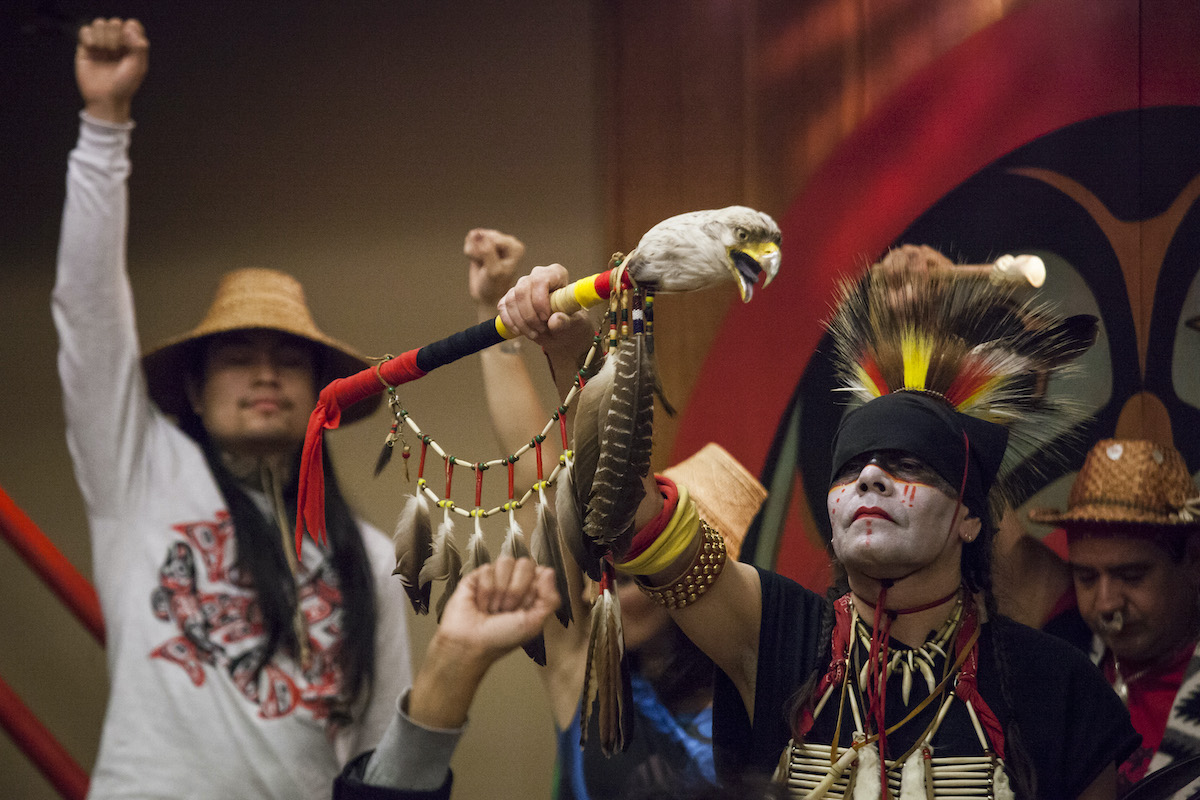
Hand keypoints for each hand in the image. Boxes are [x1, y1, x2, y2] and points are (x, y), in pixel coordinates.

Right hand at [76, 18, 148, 122]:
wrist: (105, 98)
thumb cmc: (124, 85)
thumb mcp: (138, 67)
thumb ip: (139, 46)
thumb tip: (128, 27)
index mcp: (132, 46)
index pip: (132, 24)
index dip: (130, 31)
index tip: (129, 45)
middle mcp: (117, 43)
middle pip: (115, 22)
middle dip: (115, 36)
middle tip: (115, 53)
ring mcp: (101, 44)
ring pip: (100, 23)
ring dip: (102, 37)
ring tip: (104, 53)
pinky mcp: (86, 47)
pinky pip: (85, 30)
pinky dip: (89, 37)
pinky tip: (92, 48)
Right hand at [438, 556, 558, 660]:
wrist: (471, 644)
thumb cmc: (501, 639)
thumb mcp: (534, 624)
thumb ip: (550, 599)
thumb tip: (549, 571)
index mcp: (532, 591)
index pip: (542, 571)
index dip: (534, 589)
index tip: (525, 608)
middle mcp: (515, 581)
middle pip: (525, 564)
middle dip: (516, 590)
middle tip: (506, 610)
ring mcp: (496, 576)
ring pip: (506, 562)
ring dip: (499, 591)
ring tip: (492, 607)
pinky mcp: (477, 575)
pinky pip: (487, 569)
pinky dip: (484, 591)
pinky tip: (480, 604)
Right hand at [465, 229, 526, 311]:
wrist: (487, 296)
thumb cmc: (494, 285)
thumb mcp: (493, 272)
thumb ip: (487, 251)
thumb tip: (477, 233)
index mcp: (515, 247)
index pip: (493, 241)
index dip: (486, 255)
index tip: (491, 269)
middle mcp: (507, 241)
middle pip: (483, 237)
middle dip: (478, 253)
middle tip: (485, 268)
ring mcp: (494, 240)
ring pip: (474, 237)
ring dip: (473, 252)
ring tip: (482, 265)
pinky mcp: (483, 242)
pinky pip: (469, 239)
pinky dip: (469, 251)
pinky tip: (477, 261)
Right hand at [495, 263, 574, 342]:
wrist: (562, 329)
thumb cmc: (570, 321)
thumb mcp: (573, 324)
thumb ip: (566, 321)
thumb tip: (554, 320)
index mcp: (556, 274)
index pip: (540, 280)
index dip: (539, 300)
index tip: (545, 318)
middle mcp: (537, 275)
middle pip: (522, 290)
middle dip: (529, 315)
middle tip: (540, 330)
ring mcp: (522, 285)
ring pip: (511, 300)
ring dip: (520, 322)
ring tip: (534, 334)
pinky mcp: (511, 297)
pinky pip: (503, 306)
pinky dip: (510, 322)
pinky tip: (520, 332)